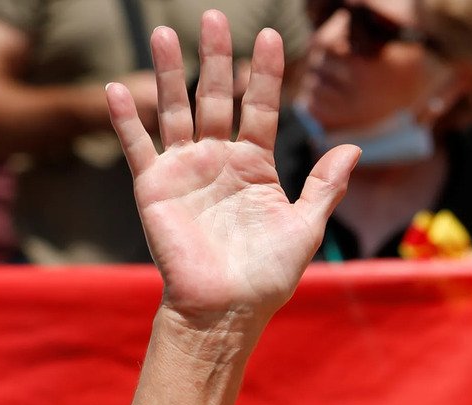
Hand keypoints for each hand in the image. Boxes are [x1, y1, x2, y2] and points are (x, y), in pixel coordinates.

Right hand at [108, 13, 356, 340]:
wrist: (227, 308)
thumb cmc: (268, 275)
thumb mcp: (306, 226)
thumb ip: (325, 186)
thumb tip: (353, 148)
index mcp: (256, 167)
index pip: (260, 108)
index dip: (264, 74)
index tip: (270, 36)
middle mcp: (219, 161)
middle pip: (217, 98)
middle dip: (216, 58)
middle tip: (214, 17)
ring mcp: (186, 170)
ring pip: (176, 110)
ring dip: (168, 73)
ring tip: (164, 32)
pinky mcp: (155, 187)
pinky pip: (138, 147)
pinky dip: (126, 119)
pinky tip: (117, 88)